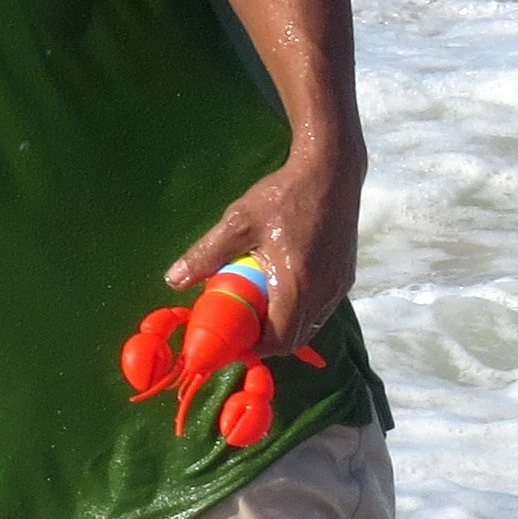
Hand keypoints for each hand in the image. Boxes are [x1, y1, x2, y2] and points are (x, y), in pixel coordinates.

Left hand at [164, 148, 362, 351]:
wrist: (331, 171)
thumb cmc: (283, 196)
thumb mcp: (238, 222)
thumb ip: (207, 254)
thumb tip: (173, 280)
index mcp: (297, 286)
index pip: (279, 340)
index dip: (254, 347)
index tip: (231, 338)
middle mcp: (324, 294)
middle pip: (296, 339)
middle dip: (267, 340)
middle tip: (241, 325)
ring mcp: (338, 286)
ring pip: (311, 325)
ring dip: (285, 326)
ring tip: (259, 308)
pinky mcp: (345, 276)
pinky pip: (322, 308)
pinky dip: (301, 311)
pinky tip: (282, 290)